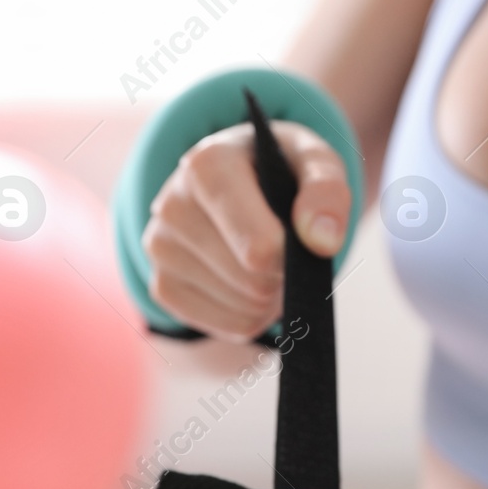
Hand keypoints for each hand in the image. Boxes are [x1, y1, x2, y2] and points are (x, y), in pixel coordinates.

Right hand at [143, 120, 350, 341]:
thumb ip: (327, 190)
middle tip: (286, 247)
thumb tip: (322, 242)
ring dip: (272, 296)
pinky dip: (253, 315)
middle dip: (284, 275)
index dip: (292, 255)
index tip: (300, 233)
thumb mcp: (314, 161)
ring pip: (244, 308)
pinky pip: (229, 327)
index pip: (260, 248)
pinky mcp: (162, 286)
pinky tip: (249, 282)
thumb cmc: (280, 172)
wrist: (239, 180)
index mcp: (206, 165)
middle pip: (253, 281)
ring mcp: (160, 248)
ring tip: (269, 261)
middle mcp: (171, 205)